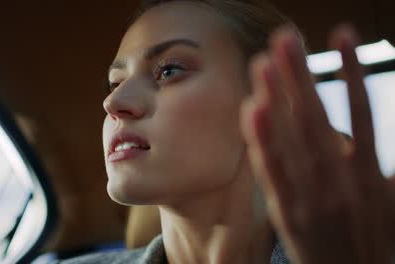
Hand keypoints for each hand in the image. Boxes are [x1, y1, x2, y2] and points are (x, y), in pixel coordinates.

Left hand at [241, 25, 394, 263]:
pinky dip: (263, 143)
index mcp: (370, 173)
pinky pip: (273, 173)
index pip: (361, 110)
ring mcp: (313, 197)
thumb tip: (375, 128)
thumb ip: (382, 158)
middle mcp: (342, 181)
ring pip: (293, 141)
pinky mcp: (289, 214)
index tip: (343, 33)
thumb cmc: (375, 235)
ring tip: (263, 63)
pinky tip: (252, 111)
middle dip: (301, 76)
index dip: (352, 71)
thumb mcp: (392, 197)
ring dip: (277, 100)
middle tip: (285, 38)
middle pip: (318, 118)